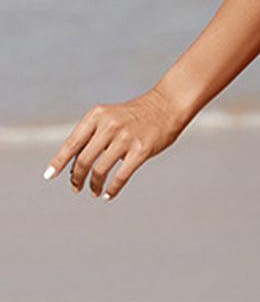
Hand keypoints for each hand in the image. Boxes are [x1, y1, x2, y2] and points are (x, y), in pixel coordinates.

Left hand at [41, 84, 187, 199]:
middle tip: (75, 188)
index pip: (72, 143)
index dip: (58, 162)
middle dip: (76, 178)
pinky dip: (112, 189)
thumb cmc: (136, 115)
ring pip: (100, 170)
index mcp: (96, 116)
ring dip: (94, 185)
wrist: (166, 106)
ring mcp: (125, 138)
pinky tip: (108, 195)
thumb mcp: (110, 117)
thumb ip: (94, 135)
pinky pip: (121, 175)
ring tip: (93, 192)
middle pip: (83, 159)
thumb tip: (77, 165)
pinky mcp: (141, 150)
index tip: (49, 176)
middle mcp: (108, 126)